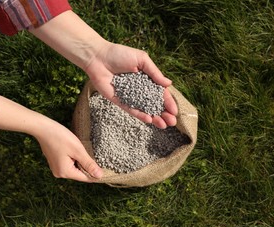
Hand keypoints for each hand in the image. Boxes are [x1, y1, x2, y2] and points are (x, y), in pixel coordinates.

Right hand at [0, 93, 101, 181]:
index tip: (105, 168)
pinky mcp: (55, 162)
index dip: (96, 173)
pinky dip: (75, 159)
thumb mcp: (78, 150)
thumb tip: (99, 176)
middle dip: (88, 166)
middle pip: (80, 173)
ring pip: (75, 168)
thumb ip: (89, 164)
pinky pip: (69, 164)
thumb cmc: (60, 137)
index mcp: (65, 172)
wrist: (43, 128)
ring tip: (83, 150)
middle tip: (93, 154)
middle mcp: (59, 174)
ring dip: (81, 161)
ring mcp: (56, 168)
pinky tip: (76, 150)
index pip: (85, 178)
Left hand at [30, 11, 177, 128]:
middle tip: (172, 122)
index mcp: (146, 79)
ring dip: (154, 117)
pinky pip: (131, 109)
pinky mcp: (119, 100)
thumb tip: (169, 84)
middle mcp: (139, 89)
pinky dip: (140, 114)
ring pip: (144, 109)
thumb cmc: (119, 54)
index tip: (175, 111)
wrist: (98, 57)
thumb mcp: (141, 60)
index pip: (160, 93)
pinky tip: (149, 119)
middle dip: (164, 113)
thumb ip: (154, 73)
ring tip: (164, 125)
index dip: (168, 102)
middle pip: (154, 104)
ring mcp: (129, 96)